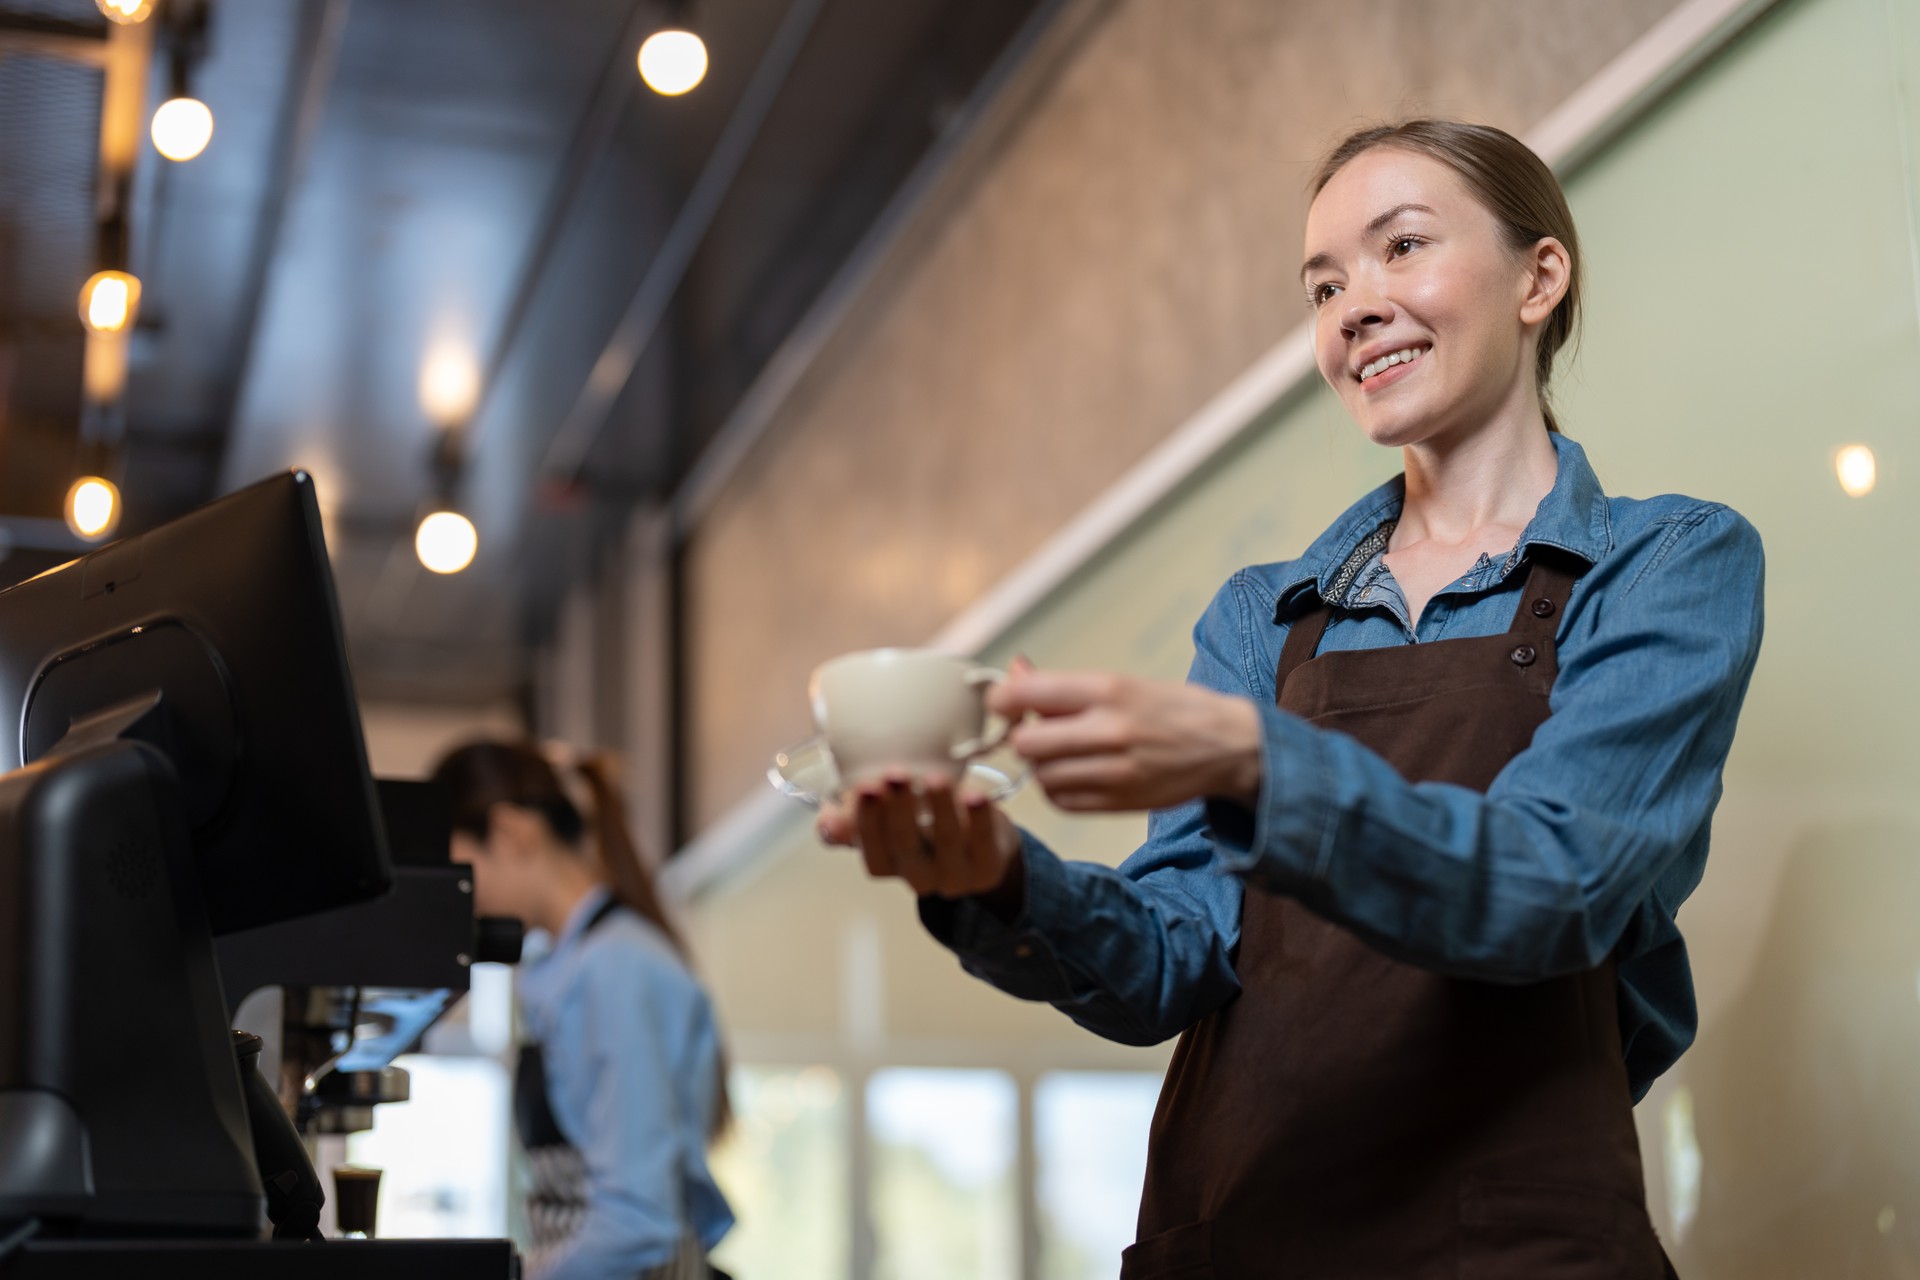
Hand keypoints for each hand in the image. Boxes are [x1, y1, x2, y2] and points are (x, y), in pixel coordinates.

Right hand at [816, 769, 1024, 907]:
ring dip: (939, 809)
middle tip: (894, 775)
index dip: (867, 822)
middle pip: (906, 848)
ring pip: (947, 845)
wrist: (981, 843)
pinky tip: (974, 795)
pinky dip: (979, 820)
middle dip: (898, 810)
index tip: (865, 786)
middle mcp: (920, 878)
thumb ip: (853, 820)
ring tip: (935, 779)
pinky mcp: (989, 867)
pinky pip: (985, 845)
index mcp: (889, 866)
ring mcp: (957, 877)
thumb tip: (826, 821)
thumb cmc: (923, 822)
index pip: (873, 853)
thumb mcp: (885, 820)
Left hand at [989, 665, 1262, 811]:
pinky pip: (1063, 802)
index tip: (1005, 703)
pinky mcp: (1122, 801)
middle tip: (1037, 733)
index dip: (1002, 700)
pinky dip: (1059, 790)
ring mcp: (1116, 770)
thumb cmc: (1170, 707)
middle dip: (1022, 739)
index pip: (1024, 694)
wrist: (1228, 745)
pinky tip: (1076, 775)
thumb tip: (1012, 672)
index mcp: (1107, 688)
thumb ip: (1062, 685)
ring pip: (1041, 777)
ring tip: (1063, 755)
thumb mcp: (1120, 682)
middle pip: (1025, 744)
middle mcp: (1110, 729)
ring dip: (1042, 767)